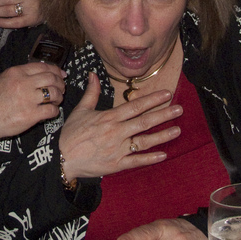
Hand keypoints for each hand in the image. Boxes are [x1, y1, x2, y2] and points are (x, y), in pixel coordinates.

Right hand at [0, 61, 65, 150]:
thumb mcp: (2, 79)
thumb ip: (20, 75)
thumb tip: (41, 73)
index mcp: (16, 72)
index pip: (43, 66)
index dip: (56, 70)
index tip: (61, 74)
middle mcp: (23, 83)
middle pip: (51, 78)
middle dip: (60, 83)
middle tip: (61, 88)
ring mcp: (27, 99)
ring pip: (54, 93)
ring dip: (59, 97)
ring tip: (56, 100)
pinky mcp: (30, 115)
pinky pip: (51, 110)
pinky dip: (55, 111)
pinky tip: (51, 112)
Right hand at [58, 73, 181, 179]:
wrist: (61, 159)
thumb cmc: (70, 135)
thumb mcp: (80, 110)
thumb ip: (91, 93)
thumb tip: (93, 74)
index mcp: (108, 118)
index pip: (134, 106)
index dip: (152, 100)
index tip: (166, 94)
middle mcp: (116, 133)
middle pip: (144, 122)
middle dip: (163, 115)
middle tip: (179, 109)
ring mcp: (117, 150)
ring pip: (144, 141)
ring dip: (162, 136)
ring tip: (177, 130)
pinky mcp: (116, 165)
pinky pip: (136, 161)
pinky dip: (150, 158)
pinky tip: (163, 154)